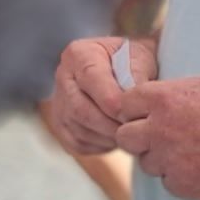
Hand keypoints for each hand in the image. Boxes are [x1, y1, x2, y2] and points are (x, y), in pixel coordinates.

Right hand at [45, 35, 136, 159]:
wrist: (124, 68)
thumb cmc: (132, 60)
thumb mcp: (140, 56)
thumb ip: (138, 74)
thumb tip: (135, 100)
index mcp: (79, 54)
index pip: (91, 79)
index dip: (112, 101)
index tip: (133, 112)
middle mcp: (63, 77)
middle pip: (80, 109)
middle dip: (110, 124)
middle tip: (134, 130)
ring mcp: (59, 102)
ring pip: (79, 129)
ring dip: (107, 137)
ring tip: (128, 133)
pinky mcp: (61, 124)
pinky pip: (78, 143)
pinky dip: (100, 145)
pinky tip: (116, 137)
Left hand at [115, 74, 199, 199]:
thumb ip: (172, 95)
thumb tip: (152, 102)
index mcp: (163, 98)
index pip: (124, 104)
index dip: (135, 110)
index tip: (146, 115)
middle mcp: (159, 128)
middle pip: (125, 137)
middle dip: (139, 137)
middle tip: (159, 137)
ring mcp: (169, 159)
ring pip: (146, 163)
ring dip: (160, 159)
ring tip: (188, 152)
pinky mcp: (182, 184)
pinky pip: (167, 182)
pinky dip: (179, 177)